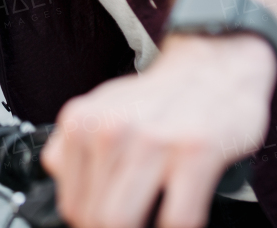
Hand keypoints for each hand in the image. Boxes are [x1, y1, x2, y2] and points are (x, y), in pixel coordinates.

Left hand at [41, 34, 276, 227]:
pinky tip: (179, 222)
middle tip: (133, 225)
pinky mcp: (195, 154)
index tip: (101, 224)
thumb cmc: (159, 97)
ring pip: (124, 223)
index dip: (88, 225)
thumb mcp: (99, 110)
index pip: (71, 203)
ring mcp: (152, 142)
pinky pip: (177, 219)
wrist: (213, 64)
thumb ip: (73, 148)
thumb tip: (63, 191)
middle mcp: (110, 131)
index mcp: (81, 123)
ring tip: (154, 222)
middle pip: (95, 218)